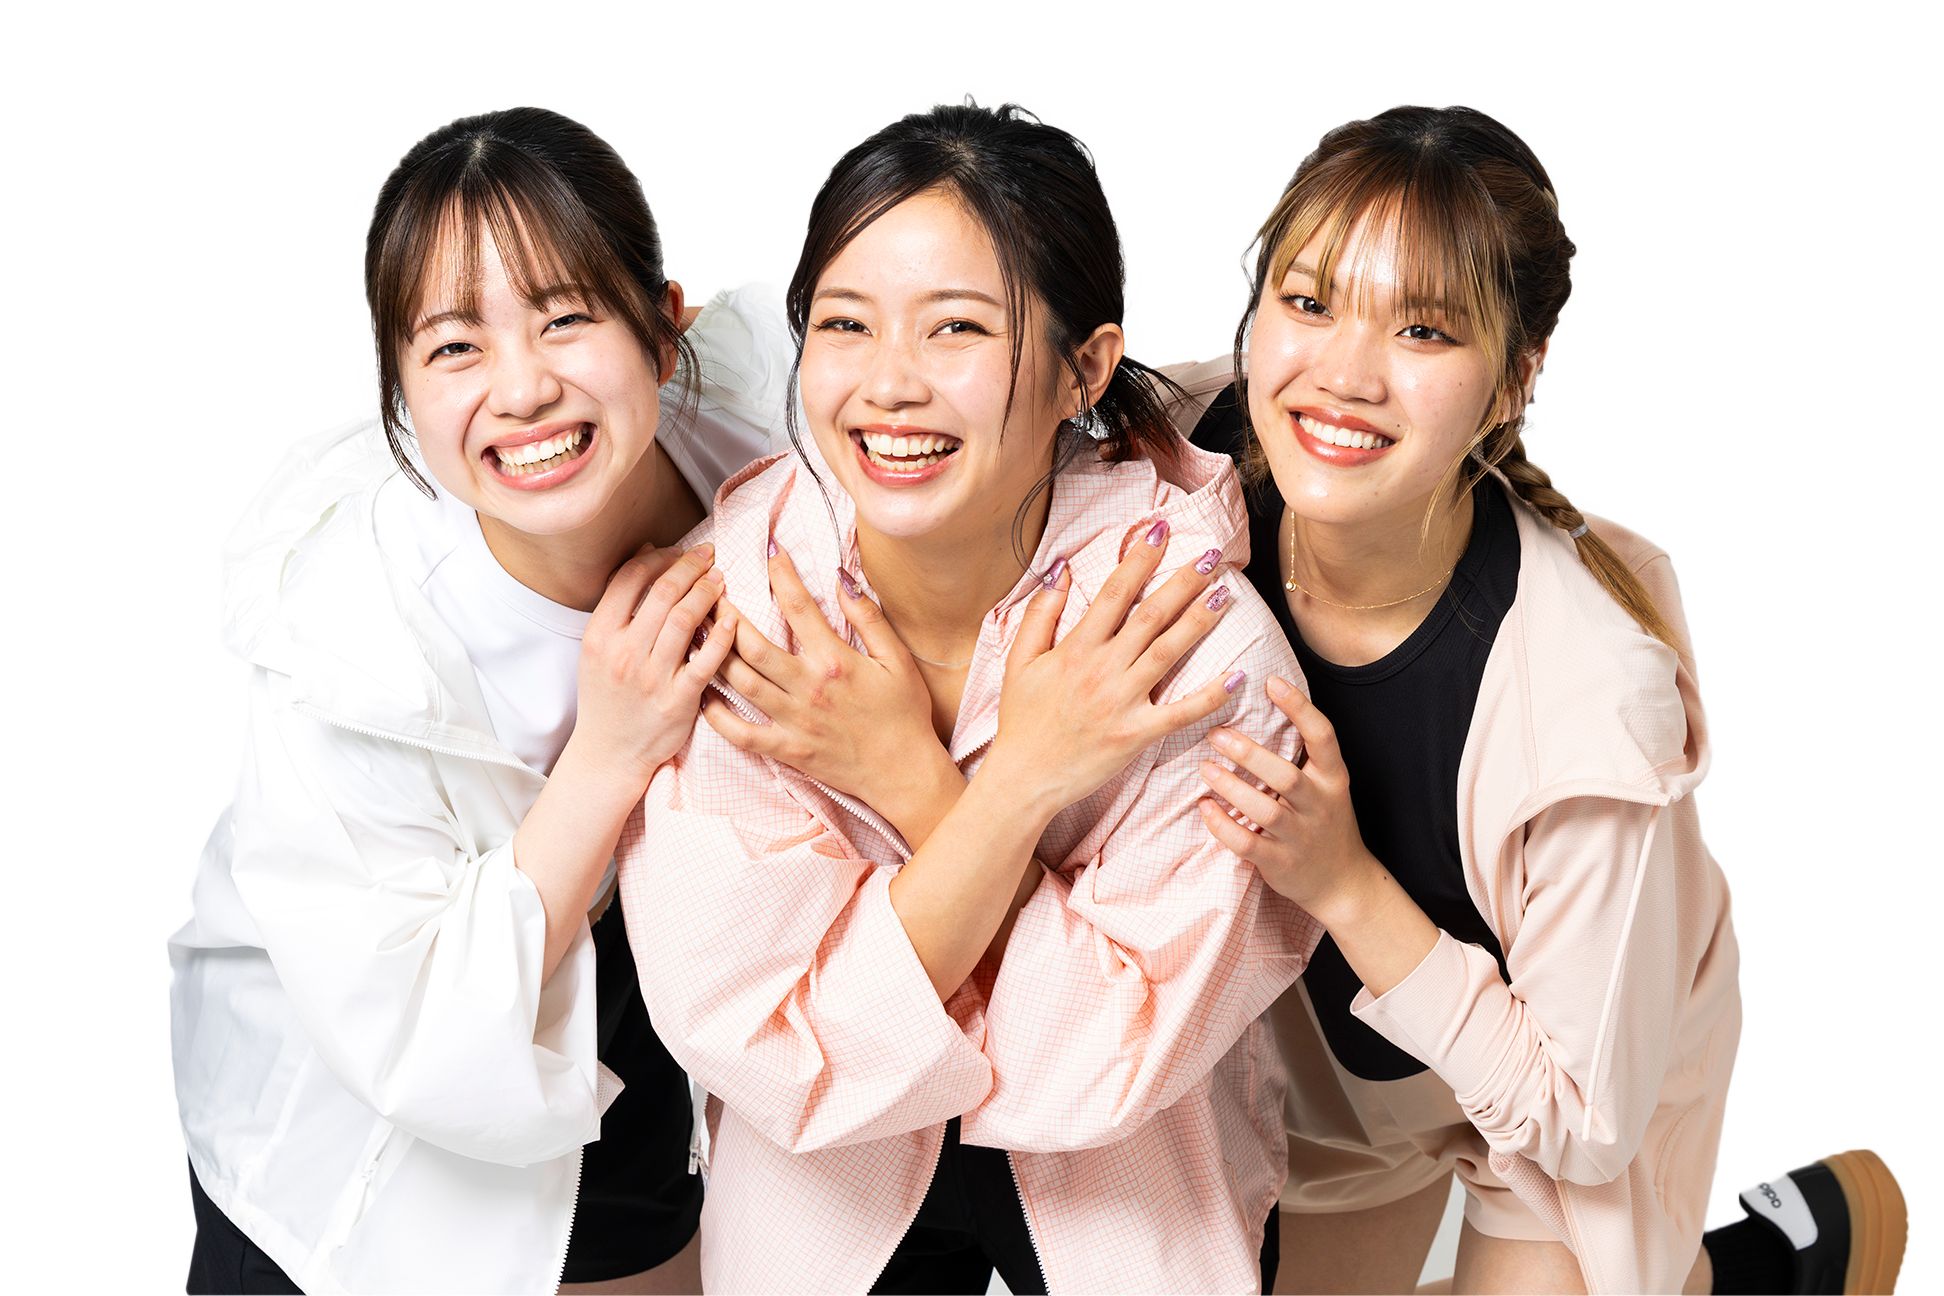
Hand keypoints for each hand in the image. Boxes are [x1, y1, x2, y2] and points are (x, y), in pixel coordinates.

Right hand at [568, 541, 737, 789]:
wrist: (609, 753)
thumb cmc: (608, 695)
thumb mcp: (599, 648)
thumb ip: (621, 604)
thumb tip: (648, 552)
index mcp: (600, 635)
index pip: (630, 578)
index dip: (660, 557)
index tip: (680, 550)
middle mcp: (623, 653)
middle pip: (662, 592)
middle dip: (690, 566)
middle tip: (710, 555)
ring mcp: (651, 678)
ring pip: (685, 620)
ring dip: (707, 592)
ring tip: (721, 579)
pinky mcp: (677, 701)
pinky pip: (706, 662)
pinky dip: (721, 636)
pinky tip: (732, 619)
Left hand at [702, 543, 961, 843]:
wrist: (904, 773)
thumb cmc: (905, 714)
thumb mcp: (897, 659)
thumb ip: (869, 618)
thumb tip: (842, 578)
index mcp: (835, 661)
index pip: (799, 607)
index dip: (781, 574)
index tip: (768, 550)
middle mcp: (808, 688)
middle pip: (752, 644)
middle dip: (726, 614)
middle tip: (710, 591)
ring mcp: (794, 721)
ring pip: (740, 682)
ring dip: (713, 654)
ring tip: (696, 631)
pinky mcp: (787, 750)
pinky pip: (741, 734)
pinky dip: (717, 717)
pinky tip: (703, 696)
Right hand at [982, 523, 1240, 818]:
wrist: (1024, 777)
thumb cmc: (1022, 720)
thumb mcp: (1019, 661)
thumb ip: (1040, 614)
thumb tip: (1061, 571)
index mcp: (1076, 648)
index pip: (1114, 593)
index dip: (1139, 559)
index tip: (1160, 531)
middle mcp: (1102, 669)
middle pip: (1150, 614)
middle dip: (1183, 581)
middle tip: (1212, 556)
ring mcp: (1122, 702)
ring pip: (1169, 651)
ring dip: (1200, 620)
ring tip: (1226, 594)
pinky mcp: (1136, 734)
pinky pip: (1180, 711)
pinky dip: (1210, 695)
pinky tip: (1236, 675)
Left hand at [1197, 678, 1439, 995]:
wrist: (1343, 883)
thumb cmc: (1325, 824)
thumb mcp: (1326, 787)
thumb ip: (1302, 756)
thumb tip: (1261, 707)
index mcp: (1333, 779)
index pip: (1322, 736)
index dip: (1299, 707)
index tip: (1272, 681)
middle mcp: (1319, 805)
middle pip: (1285, 776)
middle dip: (1249, 753)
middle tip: (1216, 733)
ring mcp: (1300, 836)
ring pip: (1264, 810)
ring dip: (1231, 788)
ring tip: (1206, 769)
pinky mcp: (1280, 863)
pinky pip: (1247, 844)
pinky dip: (1222, 826)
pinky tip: (1206, 808)